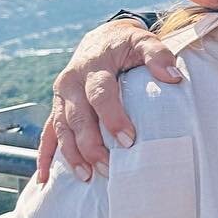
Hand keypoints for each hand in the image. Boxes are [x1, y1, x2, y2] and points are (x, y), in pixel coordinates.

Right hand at [36, 20, 181, 182]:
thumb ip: (158, 54)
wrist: (102, 38)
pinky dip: (44, 157)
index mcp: (92, 67)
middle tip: (108, 167)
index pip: (101, 95)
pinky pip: (48, 134)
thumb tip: (172, 76)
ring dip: (72, 154)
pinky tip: (46, 179)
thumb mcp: (142, 41)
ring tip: (87, 177)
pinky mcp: (57, 108)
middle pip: (77, 117)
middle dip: (91, 145)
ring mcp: (61, 97)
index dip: (113, 117)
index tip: (129, 140)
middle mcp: (71, 82)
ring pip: (61, 129)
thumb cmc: (126, 44)